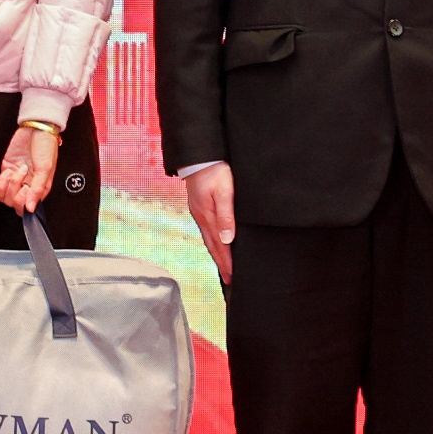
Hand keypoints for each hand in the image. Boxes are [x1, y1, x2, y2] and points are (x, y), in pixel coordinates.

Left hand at [0, 124, 61, 215]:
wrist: (37, 128)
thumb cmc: (46, 147)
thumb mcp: (45, 168)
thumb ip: (38, 189)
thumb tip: (32, 209)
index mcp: (39, 189)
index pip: (26, 208)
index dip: (23, 202)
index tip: (26, 189)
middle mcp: (27, 186)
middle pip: (13, 203)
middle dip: (15, 191)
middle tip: (23, 175)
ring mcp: (16, 179)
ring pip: (4, 195)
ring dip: (8, 184)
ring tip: (18, 171)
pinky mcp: (6, 170)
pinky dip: (1, 180)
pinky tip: (9, 170)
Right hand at [185, 166, 235, 281]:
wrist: (199, 155)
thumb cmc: (215, 171)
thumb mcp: (224, 192)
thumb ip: (226, 216)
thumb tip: (227, 239)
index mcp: (208, 216)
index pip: (220, 246)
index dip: (227, 262)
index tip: (233, 276)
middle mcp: (202, 217)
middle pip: (213, 245)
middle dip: (222, 263)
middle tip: (229, 278)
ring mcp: (199, 212)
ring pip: (209, 238)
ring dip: (217, 253)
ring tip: (224, 265)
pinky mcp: (199, 206)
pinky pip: (207, 229)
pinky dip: (212, 240)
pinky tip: (216, 241)